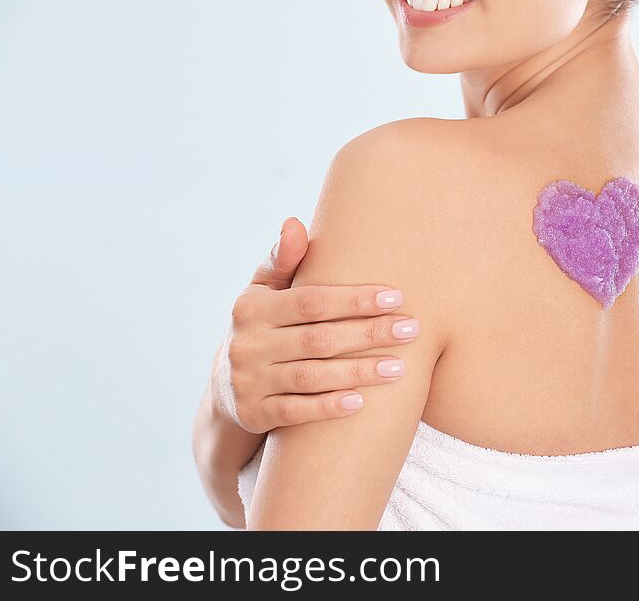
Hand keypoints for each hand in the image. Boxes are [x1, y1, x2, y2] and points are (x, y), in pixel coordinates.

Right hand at [212, 217, 420, 433]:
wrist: (227, 386)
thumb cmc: (263, 326)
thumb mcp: (263, 292)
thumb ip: (282, 260)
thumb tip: (294, 223)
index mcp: (253, 308)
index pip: (311, 301)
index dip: (354, 300)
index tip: (396, 297)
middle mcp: (248, 343)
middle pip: (318, 339)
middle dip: (368, 334)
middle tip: (411, 330)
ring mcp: (249, 381)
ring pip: (310, 376)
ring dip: (357, 373)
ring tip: (399, 368)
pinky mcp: (253, 413)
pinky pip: (295, 411)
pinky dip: (327, 407)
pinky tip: (360, 402)